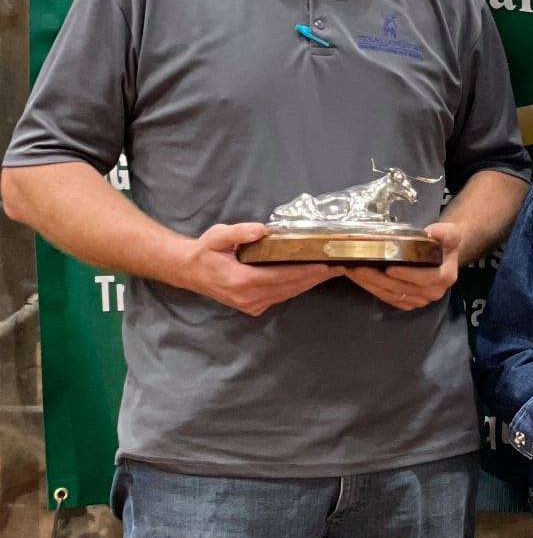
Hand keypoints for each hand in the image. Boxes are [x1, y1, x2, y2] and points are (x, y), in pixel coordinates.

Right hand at [178, 222, 340, 316]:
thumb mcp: (218, 236)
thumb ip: (240, 233)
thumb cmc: (205, 251)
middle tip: (340, 266)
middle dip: (316, 277)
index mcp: (242, 280)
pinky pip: (280, 297)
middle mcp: (249, 297)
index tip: (326, 266)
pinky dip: (296, 287)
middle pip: (290, 287)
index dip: (306, 272)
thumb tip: (262, 230)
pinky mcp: (252, 307)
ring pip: (288, 294)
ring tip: (331, 271)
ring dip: (310, 283)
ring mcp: (251, 305)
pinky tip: (310, 278)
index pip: (282, 277)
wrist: (188, 271)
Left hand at [346, 221, 463, 310]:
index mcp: (444, 277)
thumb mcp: (450, 233)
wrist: (443, 254)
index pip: (424, 279)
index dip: (406, 275)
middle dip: (378, 279)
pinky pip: (389, 299)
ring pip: (392, 295)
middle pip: (402, 289)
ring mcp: (420, 299)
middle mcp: (433, 292)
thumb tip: (433, 232)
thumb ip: (445, 232)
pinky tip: (360, 279)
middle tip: (358, 268)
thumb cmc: (443, 243)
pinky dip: (373, 290)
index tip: (389, 268)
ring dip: (371, 285)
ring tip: (353, 271)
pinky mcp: (409, 302)